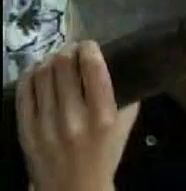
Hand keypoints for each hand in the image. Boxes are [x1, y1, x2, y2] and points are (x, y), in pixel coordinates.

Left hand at [16, 41, 138, 190]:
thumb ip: (126, 96)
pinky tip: (37, 71)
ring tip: (56, 59)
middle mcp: (73, 118)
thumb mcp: (125, 126)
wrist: (75, 190)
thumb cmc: (105, 155)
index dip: (89, 48)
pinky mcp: (26, 131)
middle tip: (72, 50)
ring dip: (49, 60)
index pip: (92, 67)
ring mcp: (46, 125)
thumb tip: (121, 65)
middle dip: (68, 50)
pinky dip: (30, 75)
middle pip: (62, 65)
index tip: (90, 45)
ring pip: (41, 74)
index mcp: (103, 116)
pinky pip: (23, 91)